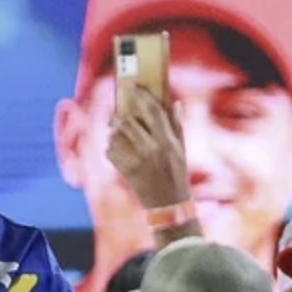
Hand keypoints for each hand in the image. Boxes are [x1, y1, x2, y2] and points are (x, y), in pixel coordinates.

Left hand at [107, 85, 188, 208]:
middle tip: (119, 115)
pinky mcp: (124, 170)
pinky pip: (110, 150)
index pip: (152, 110)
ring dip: (115, 132)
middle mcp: (151, 148)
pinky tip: (120, 152)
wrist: (167, 204)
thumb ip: (176, 125)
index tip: (133, 87)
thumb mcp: (181, 149)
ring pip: (116, 135)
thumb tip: (175, 103)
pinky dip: (112, 148)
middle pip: (128, 120)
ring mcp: (136, 160)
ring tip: (120, 136)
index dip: (141, 95)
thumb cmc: (176, 174)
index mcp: (167, 140)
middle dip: (121, 115)